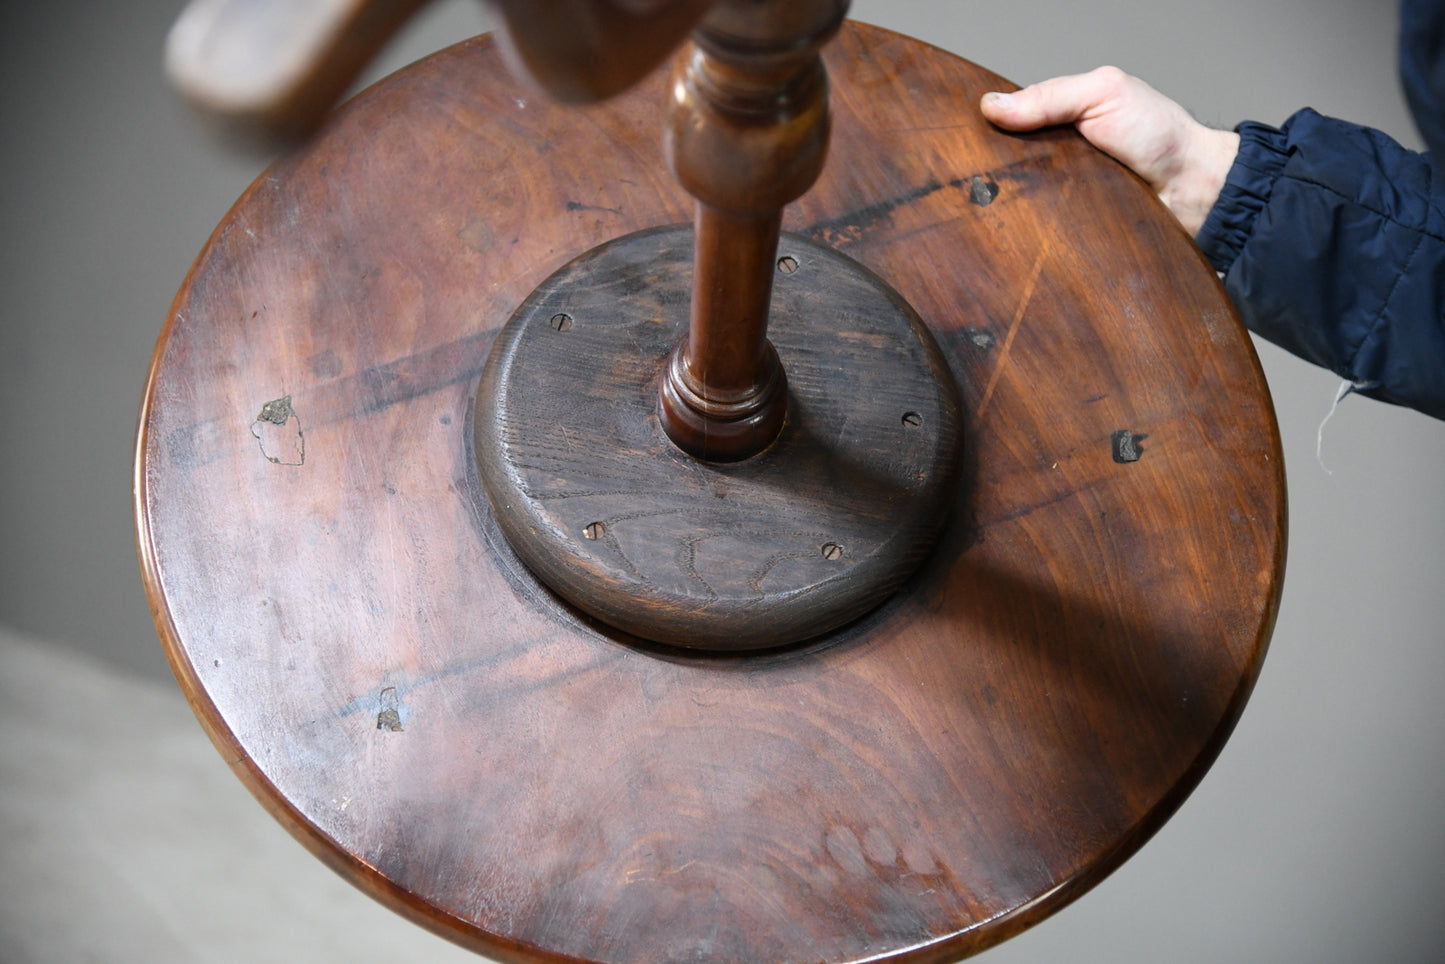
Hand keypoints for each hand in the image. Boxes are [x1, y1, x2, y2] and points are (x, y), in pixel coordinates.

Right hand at [980, 67, 1238, 235]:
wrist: (1193, 189)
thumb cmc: (1158, 134)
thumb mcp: (1103, 93)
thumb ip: (1051, 96)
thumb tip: (992, 106)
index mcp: (1061, 118)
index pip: (1008, 121)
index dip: (987, 126)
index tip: (966, 134)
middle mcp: (1055, 155)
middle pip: (1006, 162)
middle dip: (991, 167)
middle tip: (974, 174)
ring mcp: (1060, 192)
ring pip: (1018, 197)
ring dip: (1008, 201)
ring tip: (987, 206)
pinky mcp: (1068, 226)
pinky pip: (1039, 227)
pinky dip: (1029, 228)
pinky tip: (1014, 229)